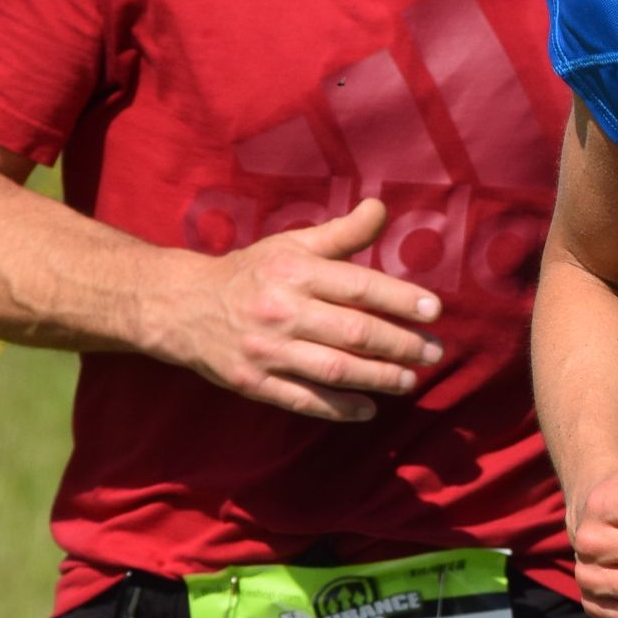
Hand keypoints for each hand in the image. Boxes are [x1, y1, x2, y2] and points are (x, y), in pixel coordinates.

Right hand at [156, 199, 444, 420]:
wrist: (181, 306)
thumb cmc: (251, 272)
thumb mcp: (292, 245)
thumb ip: (341, 234)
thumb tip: (382, 208)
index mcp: (294, 272)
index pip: (358, 286)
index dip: (401, 299)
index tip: (435, 311)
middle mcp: (281, 310)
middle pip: (353, 331)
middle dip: (401, 344)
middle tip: (435, 352)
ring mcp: (265, 350)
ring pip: (333, 369)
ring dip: (378, 378)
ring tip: (410, 381)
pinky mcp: (253, 382)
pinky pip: (303, 400)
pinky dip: (338, 408)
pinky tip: (369, 409)